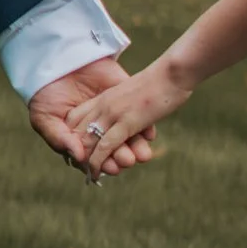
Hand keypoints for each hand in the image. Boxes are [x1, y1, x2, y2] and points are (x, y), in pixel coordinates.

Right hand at [29, 54, 154, 175]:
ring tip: (142, 154)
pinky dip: (146, 125)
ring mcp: (114, 113)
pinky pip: (140, 113)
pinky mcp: (125, 96)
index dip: (103, 165)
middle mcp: (99, 129)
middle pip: (114, 150)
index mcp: (80, 138)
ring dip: (137, 147)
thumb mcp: (45, 118)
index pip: (95, 158)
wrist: (57, 60)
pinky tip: (148, 133)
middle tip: (127, 161)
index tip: (111, 169)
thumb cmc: (46, 93)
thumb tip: (78, 157)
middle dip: (122, 157)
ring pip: (129, 135)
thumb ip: (60, 139)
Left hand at [80, 52, 191, 179]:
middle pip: (78, 131)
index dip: (73, 135)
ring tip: (88, 175)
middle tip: (79, 168)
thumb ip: (128, 104)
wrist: (173, 72)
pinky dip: (98, 162)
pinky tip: (95, 174)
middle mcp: (103, 104)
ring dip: (87, 161)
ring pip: (89, 141)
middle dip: (77, 151)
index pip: (76, 117)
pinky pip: (105, 146)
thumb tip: (132, 115)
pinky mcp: (126, 123)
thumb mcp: (137, 92)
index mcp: (105, 96)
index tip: (77, 150)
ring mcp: (113, 113)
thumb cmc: (162, 81)